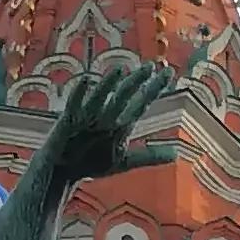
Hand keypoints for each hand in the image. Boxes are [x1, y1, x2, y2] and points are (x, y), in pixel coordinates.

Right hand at [40, 58, 175, 191]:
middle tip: (149, 66)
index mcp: (120, 124)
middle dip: (136, 83)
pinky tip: (87, 80)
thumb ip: (148, 156)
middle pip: (123, 97)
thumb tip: (176, 154)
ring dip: (109, 85)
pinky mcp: (68, 122)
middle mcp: (106, 117)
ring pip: (101, 98)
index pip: (140, 103)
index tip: (168, 72)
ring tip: (120, 70)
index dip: (153, 88)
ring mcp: (87, 117)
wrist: (62, 172)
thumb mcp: (123, 160)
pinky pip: (75, 105)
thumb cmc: (91, 162)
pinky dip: (80, 94)